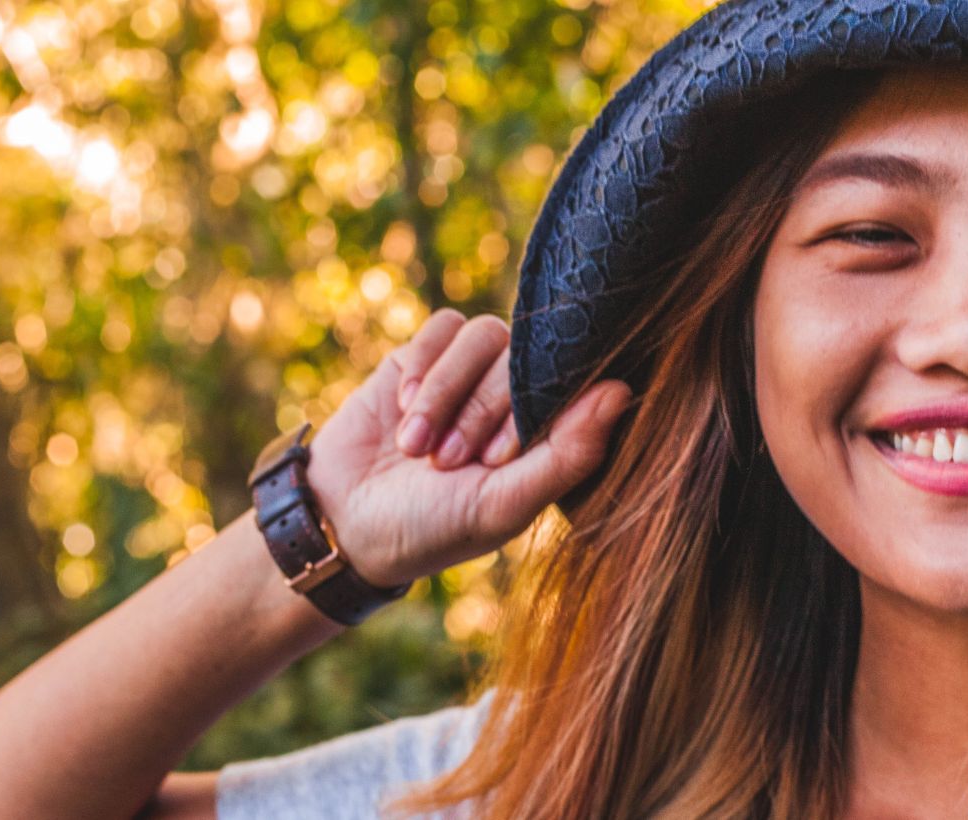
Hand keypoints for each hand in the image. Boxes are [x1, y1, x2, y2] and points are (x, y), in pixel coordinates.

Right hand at [300, 308, 632, 588]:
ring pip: (483, 335)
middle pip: (523, 357)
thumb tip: (623, 392)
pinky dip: (423, 367)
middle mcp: (518, 396)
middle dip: (479, 411)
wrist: (344, 522)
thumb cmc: (433, 528)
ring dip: (445, 392)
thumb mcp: (502, 506)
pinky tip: (401, 411)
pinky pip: (443, 326)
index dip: (530, 414)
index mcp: (549, 435)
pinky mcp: (426, 354)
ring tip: (415, 446)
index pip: (573, 385)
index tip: (494, 460)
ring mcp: (472, 371)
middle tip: (444, 463)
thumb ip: (566, 456)